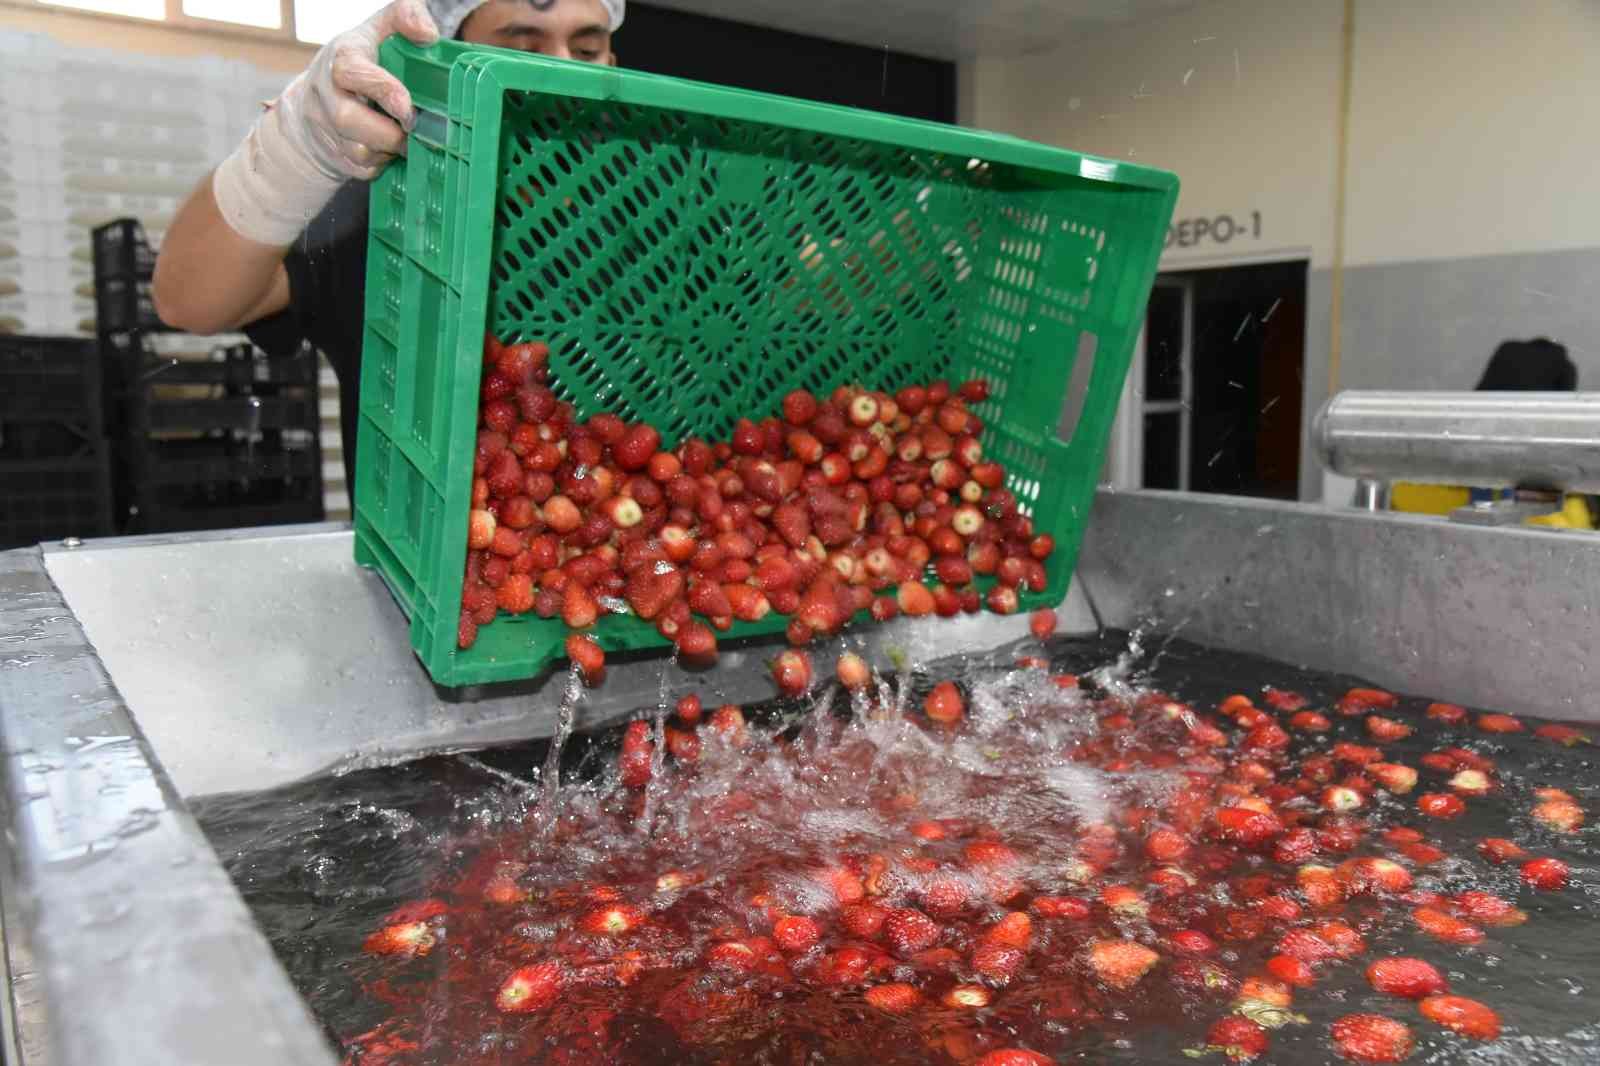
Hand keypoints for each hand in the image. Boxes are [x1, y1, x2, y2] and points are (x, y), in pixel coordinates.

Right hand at [212, 1, 438, 244]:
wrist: (313, 104)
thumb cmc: (360, 62)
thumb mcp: (378, 29)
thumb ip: (404, 15)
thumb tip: (428, 34)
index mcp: (341, 59)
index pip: (351, 70)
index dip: (380, 89)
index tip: (406, 105)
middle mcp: (325, 93)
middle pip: (346, 118)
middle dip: (387, 131)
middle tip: (413, 128)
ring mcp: (324, 127)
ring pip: (356, 150)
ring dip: (387, 150)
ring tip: (403, 138)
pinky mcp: (332, 155)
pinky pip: (361, 170)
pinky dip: (382, 165)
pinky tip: (388, 150)